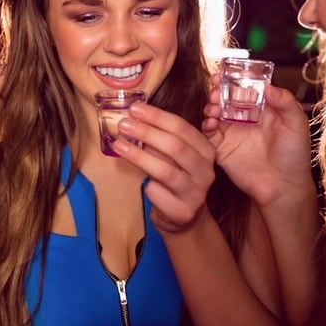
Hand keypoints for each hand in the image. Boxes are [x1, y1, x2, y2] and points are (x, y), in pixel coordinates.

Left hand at [112, 102, 216, 234]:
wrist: (184, 216)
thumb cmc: (175, 179)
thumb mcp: (173, 157)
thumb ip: (160, 139)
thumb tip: (134, 119)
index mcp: (205, 151)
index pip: (183, 128)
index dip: (158, 117)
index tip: (135, 108)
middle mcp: (205, 171)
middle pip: (175, 147)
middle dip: (147, 133)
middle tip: (124, 124)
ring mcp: (196, 193)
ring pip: (166, 171)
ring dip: (139, 156)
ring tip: (119, 145)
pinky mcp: (183, 211)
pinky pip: (159, 194)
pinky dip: (147, 186)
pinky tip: (140, 183)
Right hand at [202, 76, 313, 207]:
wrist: (283, 186)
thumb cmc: (294, 156)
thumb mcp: (296, 125)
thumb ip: (285, 102)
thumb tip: (267, 86)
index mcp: (262, 109)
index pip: (244, 89)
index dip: (233, 80)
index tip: (224, 74)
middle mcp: (245, 119)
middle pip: (225, 98)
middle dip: (217, 91)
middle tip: (215, 91)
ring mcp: (232, 133)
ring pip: (214, 113)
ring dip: (211, 106)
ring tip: (214, 108)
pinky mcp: (222, 149)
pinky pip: (209, 134)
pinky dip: (206, 125)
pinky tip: (212, 123)